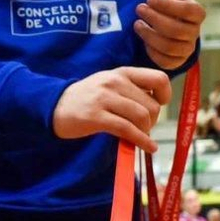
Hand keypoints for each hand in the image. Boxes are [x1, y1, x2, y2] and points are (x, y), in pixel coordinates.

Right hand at [53, 67, 172, 151]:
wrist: (54, 105)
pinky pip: (127, 130)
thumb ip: (132, 90)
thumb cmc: (88, 98)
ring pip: (142, 117)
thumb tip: (157, 107)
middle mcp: (115, 82)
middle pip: (152, 105)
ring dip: (145, 131)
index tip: (159, 105)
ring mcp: (105, 98)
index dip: (165, 94)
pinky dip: (142, 141)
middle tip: (143, 127)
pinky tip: (148, 147)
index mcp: (122, 73)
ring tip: (138, 135)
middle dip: (152, 121)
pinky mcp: (97, 117)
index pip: (158, 78)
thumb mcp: (110, 85)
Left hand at [135, 0, 204, 71]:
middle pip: (176, 30)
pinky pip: (165, 62)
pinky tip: (144, 39)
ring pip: (169, 48)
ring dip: (149, 35)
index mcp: (197, 13)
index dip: (168, 5)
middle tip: (139, 9)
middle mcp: (195, 33)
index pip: (188, 10)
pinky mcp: (177, 61)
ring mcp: (187, 49)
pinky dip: (151, 51)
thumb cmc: (170, 0)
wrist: (168, 18)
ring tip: (137, 24)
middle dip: (154, 19)